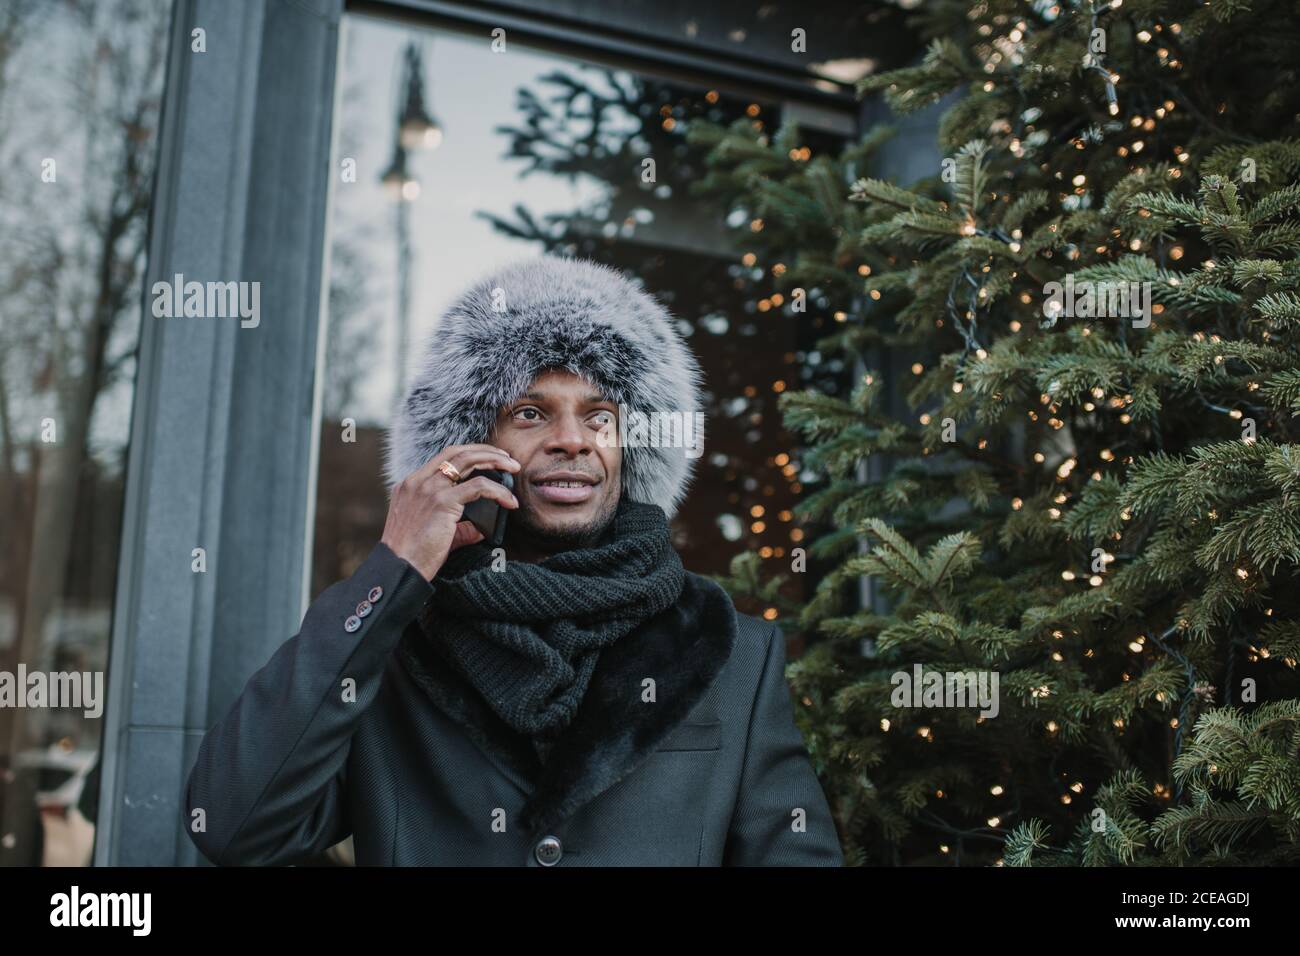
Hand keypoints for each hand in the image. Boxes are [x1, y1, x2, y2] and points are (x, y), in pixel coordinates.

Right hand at [380, 444, 520, 580]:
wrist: (399, 568)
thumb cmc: (413, 556)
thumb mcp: (432, 533)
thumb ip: (458, 528)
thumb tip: (480, 530)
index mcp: (411, 485)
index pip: (444, 457)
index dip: (469, 453)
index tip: (489, 457)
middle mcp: (418, 481)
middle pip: (457, 452)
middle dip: (486, 451)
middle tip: (507, 459)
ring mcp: (429, 489)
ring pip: (468, 461)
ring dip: (495, 461)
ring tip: (514, 469)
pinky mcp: (442, 502)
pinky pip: (479, 487)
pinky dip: (498, 491)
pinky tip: (509, 501)